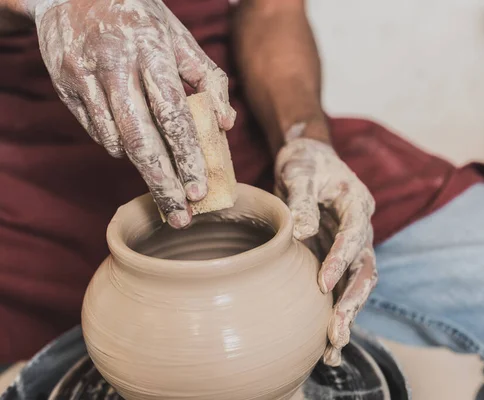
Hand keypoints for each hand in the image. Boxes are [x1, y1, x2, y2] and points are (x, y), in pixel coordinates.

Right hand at [31, 0, 235, 227]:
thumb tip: (226, 124)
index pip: (174, 115)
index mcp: (152, 51)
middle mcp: (115, 65)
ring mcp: (84, 76)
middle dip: (163, 184)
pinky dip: (119, 147)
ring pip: (116, 140)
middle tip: (180, 217)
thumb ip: (209, 78)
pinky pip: (96, 131)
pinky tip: (134, 148)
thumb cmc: (140, 19)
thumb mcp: (181, 38)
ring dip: (143, 170)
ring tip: (165, 188)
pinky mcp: (64, 86)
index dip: (187, 157)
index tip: (200, 192)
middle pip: (142, 140)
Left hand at [275, 132, 377, 366]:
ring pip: (357, 286)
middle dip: (352, 301)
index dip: (341, 258)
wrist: (309, 160)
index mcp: (357, 204)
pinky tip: (326, 344)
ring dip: (348, 316)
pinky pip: (342, 289)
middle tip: (336, 329)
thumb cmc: (305, 163)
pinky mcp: (337, 259)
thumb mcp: (300, 173)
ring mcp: (351, 248)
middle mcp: (361, 230)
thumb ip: (302, 201)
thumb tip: (300, 232)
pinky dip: (336, 314)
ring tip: (333, 348)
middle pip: (365, 270)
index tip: (321, 282)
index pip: (355, 234)